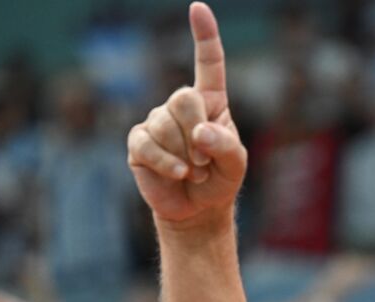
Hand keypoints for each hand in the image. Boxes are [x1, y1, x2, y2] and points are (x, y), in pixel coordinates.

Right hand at [127, 2, 245, 231]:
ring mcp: (156, 121)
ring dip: (185, 155)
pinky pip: (148, 145)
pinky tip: (178, 174)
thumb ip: (227, 146)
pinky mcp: (138, 142)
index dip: (204, 36)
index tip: (198, 8)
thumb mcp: (235, 165)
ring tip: (193, 172)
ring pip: (165, 125)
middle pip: (185, 98)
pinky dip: (166, 162)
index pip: (208, 63)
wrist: (196, 209)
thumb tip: (200, 131)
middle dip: (197, 131)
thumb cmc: (219, 180)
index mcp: (210, 101)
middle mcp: (180, 105)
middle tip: (204, 160)